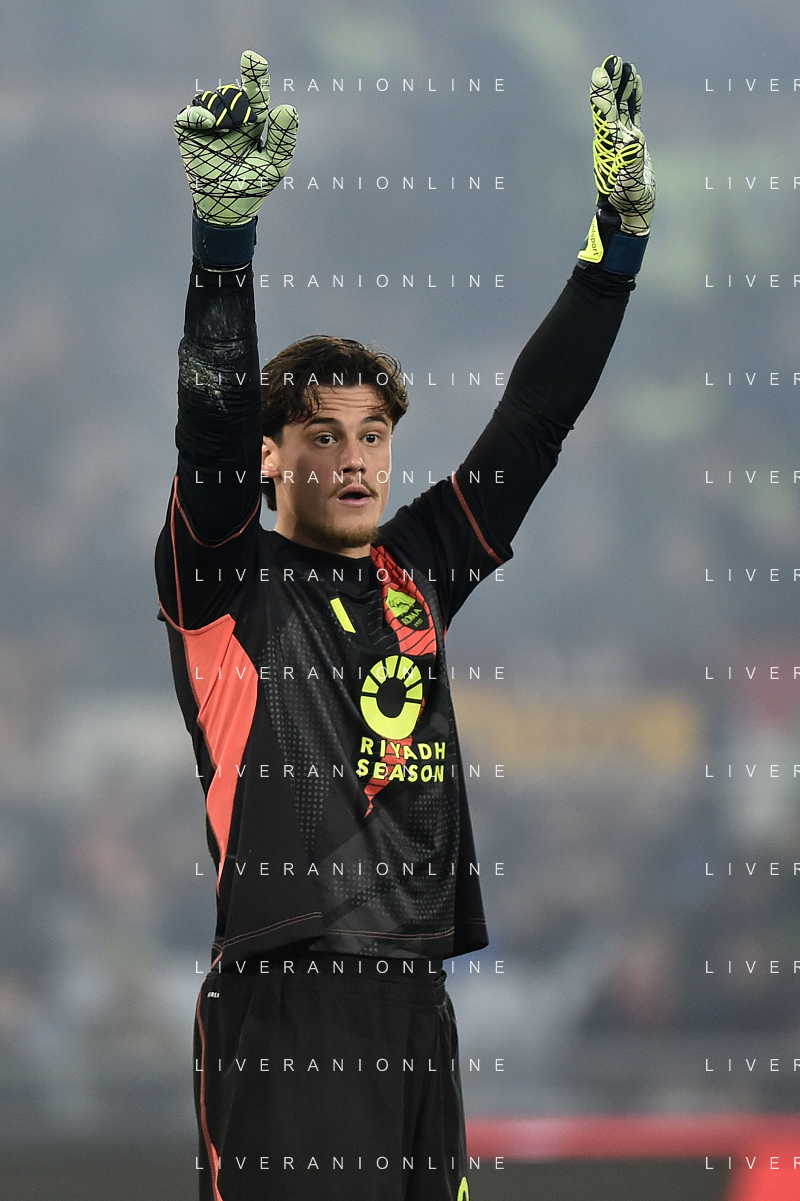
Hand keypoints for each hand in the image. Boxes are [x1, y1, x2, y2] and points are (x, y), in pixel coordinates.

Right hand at [175, 50, 297, 226]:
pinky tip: (208, 124)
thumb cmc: (253, 187)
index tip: (252, 57)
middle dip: (239, 108)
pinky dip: (198, 116)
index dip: (255, 74)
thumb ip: (283, 138)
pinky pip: (190, 112)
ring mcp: (208, 122)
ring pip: (212, 98)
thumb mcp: (275, 165)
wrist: (226, 208)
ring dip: (221, 114)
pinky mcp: (188, 130)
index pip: (256, 92)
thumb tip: (287, 107)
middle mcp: (231, 117)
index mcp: (253, 122)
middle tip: (242, 129)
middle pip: (233, 93)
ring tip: (225, 136)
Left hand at [578, 55, 654, 272]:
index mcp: (610, 146)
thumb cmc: (629, 202)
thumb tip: (635, 138)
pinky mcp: (631, 142)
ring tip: (623, 64)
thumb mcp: (632, 185)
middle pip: (608, 105)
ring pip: (619, 106)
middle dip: (609, 83)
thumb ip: (632, 162)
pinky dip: (632, 98)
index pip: (604, 115)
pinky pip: (630, 114)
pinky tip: (634, 83)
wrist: (630, 214)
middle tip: (612, 59)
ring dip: (620, 86)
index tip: (600, 72)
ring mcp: (621, 139)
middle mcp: (612, 140)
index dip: (602, 94)